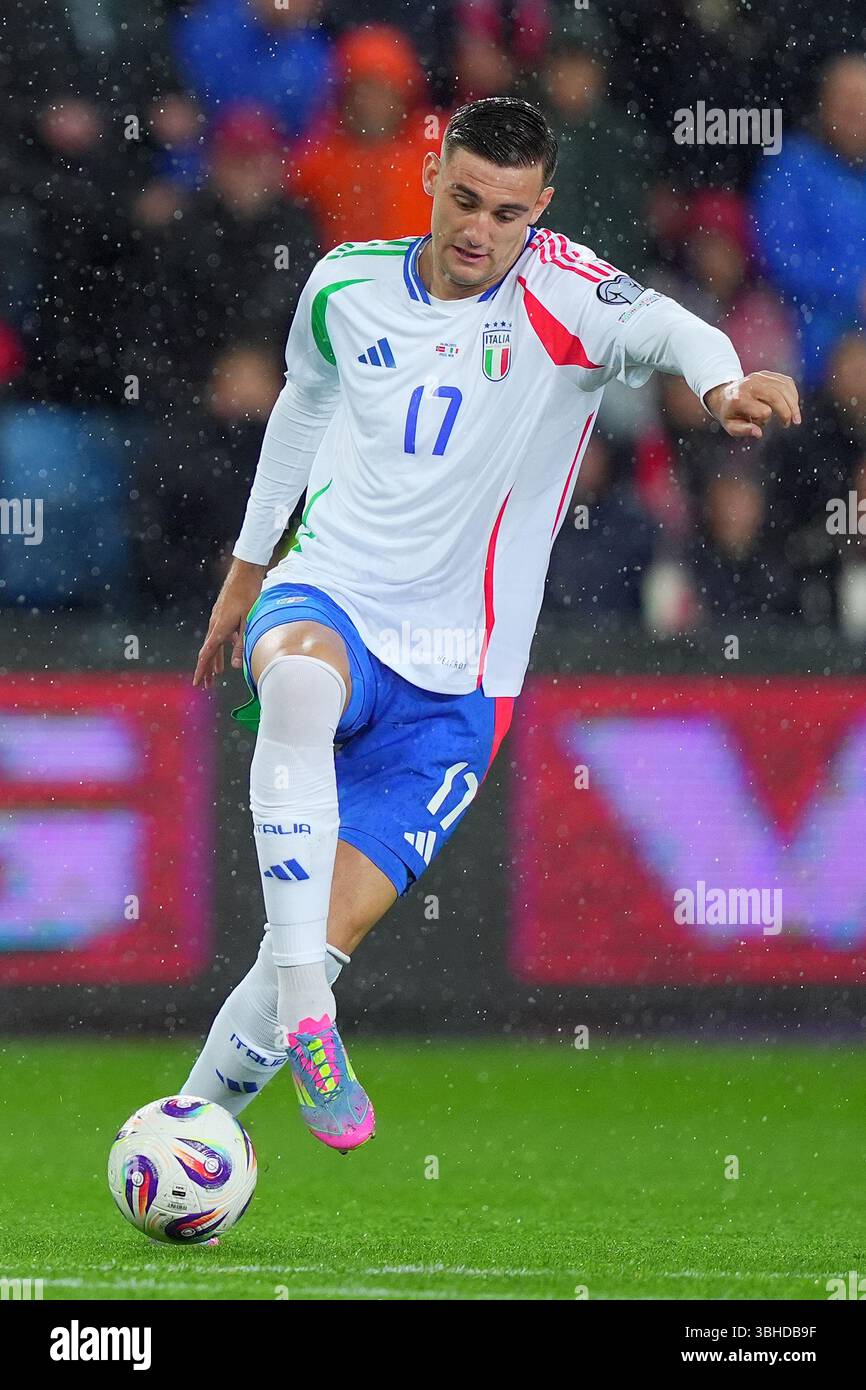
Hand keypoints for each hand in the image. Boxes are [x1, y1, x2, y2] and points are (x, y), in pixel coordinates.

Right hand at [193, 559, 266, 688]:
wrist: (244, 572)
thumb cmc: (248, 594)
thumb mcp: (247, 622)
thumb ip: (241, 644)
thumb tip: (236, 666)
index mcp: (219, 628)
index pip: (207, 654)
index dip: (202, 670)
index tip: (198, 683)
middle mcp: (215, 624)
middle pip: (208, 652)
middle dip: (207, 669)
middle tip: (207, 685)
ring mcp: (217, 619)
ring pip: (213, 644)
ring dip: (214, 660)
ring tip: (216, 674)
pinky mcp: (222, 614)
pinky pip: (219, 635)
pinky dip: (220, 648)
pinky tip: (227, 653)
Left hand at [703, 371, 801, 439]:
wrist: (724, 394)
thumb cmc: (730, 413)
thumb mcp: (731, 426)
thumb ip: (744, 430)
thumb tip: (759, 433)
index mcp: (740, 398)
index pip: (763, 411)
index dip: (765, 421)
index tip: (759, 424)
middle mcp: (750, 385)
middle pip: (776, 397)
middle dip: (787, 412)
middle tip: (792, 423)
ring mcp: (759, 377)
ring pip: (784, 388)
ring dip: (794, 404)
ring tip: (796, 418)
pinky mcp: (767, 374)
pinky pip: (786, 381)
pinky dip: (793, 394)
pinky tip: (794, 404)